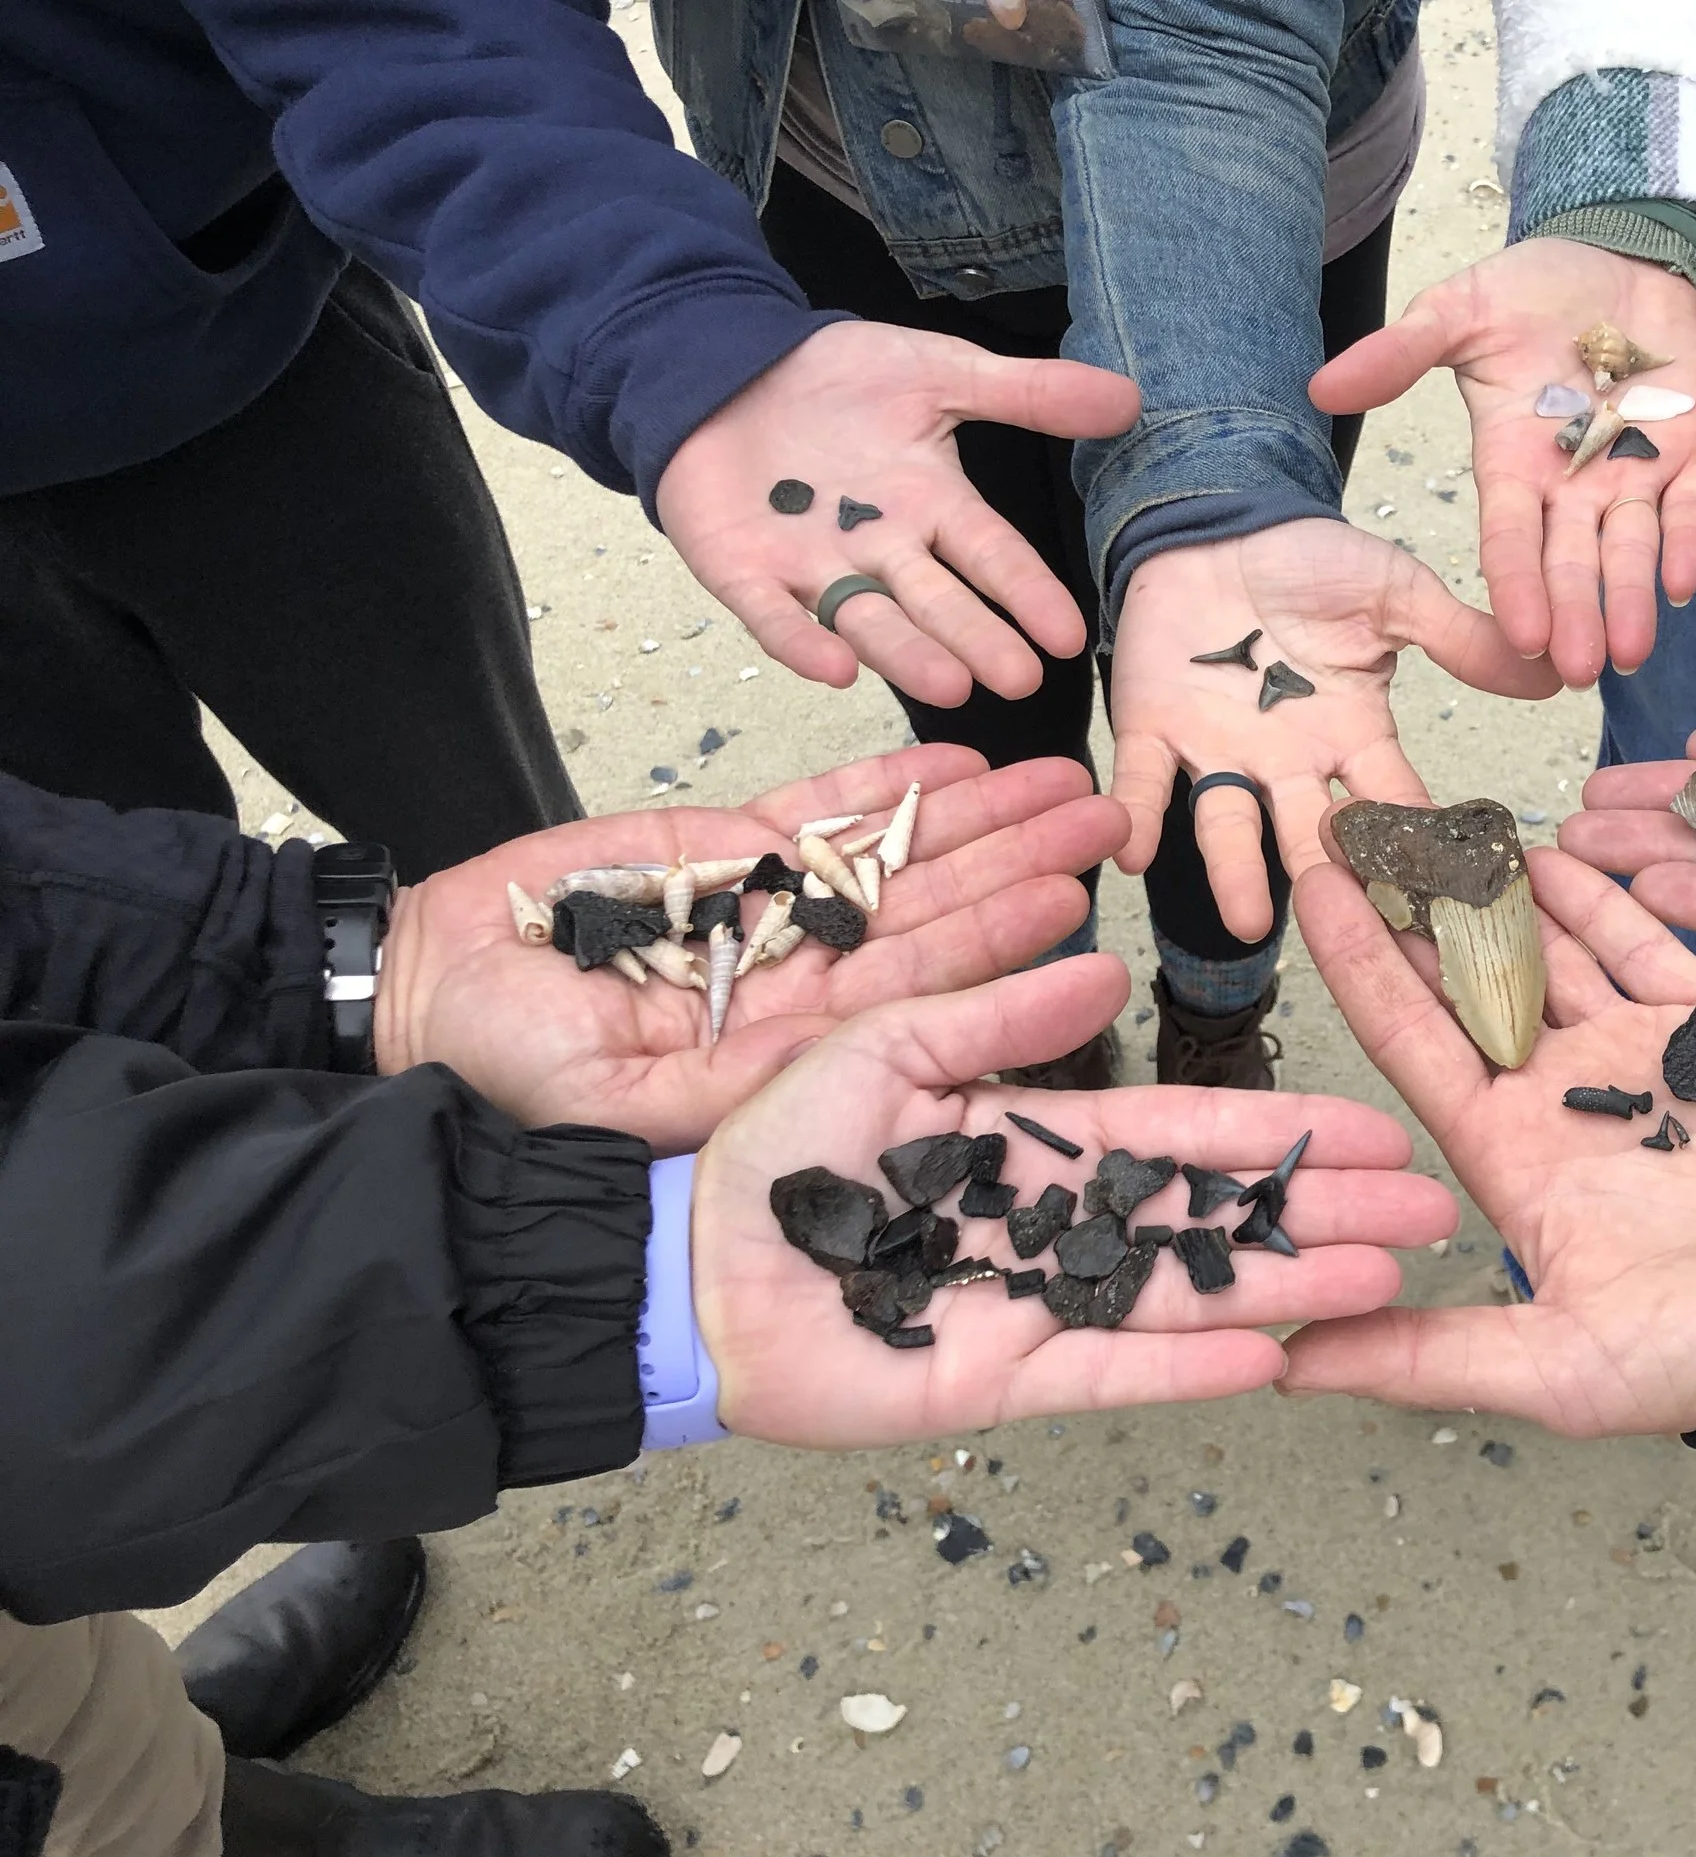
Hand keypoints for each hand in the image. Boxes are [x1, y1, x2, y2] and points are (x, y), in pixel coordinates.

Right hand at [377, 747, 1129, 1151]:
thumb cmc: (510, 1067)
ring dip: (983, 813)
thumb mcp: (627, 1097)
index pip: (918, 984)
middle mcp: (800, 968)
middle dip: (1022, 859)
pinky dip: (885, 781)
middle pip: (931, 904)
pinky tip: (964, 759)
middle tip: (1110, 817)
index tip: (1077, 903)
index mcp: (794, 1040)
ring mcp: (765, 901)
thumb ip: (742, 1079)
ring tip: (1066, 775)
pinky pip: (816, 805)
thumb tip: (860, 1061)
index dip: (999, 941)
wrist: (423, 991)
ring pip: (893, 847)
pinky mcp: (717, 844)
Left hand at [656, 322, 1141, 706]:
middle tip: (1017, 680)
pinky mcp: (745, 572)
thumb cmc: (836, 377)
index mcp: (930, 506)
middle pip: (936, 603)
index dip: (1027, 595)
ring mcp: (813, 567)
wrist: (726, 364)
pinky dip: (800, 642)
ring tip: (950, 685)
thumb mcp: (939, 371)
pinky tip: (834, 668)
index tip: (1068, 638)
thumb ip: (1027, 394)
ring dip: (906, 654)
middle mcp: (880, 550)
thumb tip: (1127, 398)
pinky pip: (774, 615)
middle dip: (976, 640)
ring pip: (867, 620)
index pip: (990, 556)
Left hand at [692, 953, 1458, 1445]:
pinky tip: (1274, 1357)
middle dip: (1318, 1212)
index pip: (1184, 1134)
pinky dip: (1186, 1367)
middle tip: (1426, 1215)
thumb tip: (1103, 963)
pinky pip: (1108, 1373)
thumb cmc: (776, 1151)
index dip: (1278, 1131)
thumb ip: (998, 1013)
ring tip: (1384, 1278)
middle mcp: (1059, 1226)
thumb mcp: (888, 1046)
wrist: (691, 1263)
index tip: (1374, 1129)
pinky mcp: (1001, 1381)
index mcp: (1038, 1142)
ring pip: (1184, 1293)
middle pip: (1213, 1217)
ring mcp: (1040, 1305)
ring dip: (1285, 1285)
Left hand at [1109, 519, 1558, 941]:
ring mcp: (1219, 752)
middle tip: (1359, 935)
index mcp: (1350, 736)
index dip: (1419, 849)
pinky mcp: (1152, 729)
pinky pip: (1144, 781)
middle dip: (1335, 884)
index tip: (1450, 902)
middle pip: (1313, 837)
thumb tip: (1556, 675)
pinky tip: (1134, 852)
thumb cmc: (1307, 562)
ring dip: (1236, 873)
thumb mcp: (1395, 593)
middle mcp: (1287, 763)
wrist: (1219, 524)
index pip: (1393, 804)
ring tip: (1251, 920)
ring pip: (1230, 825)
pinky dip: (1136, 815)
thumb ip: (1461, 638)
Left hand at [1278, 850, 1695, 1437]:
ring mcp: (1633, 1054)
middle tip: (1359, 817)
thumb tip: (1288, 1364)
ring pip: (1546, 949)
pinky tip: (1547, 845)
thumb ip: (1422, 1356)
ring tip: (1435, 812)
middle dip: (1410, 904)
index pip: (1409, 1039)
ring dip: (1493, 886)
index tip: (1313, 887)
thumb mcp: (1552, 1367)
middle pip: (1463, 979)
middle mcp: (1557, 1094)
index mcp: (1508, 1155)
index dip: (1358, 964)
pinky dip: (1596, 896)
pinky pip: (1641, 943)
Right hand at [1310, 241, 1695, 686]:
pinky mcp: (1693, 453)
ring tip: (1629, 654)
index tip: (1518, 636)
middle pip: (1570, 561)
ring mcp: (1635, 472)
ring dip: (1629, 602)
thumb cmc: (1535, 291)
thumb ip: (1402, 352)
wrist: (1620, 258)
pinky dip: (1688, 544)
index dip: (1516, 584)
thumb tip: (1322, 388)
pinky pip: (1691, 507)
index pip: (1510, 536)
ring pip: (1630, 551)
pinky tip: (1683, 586)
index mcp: (1512, 462)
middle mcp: (1571, 484)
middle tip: (1575, 671)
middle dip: (1574, 615)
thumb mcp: (1460, 311)